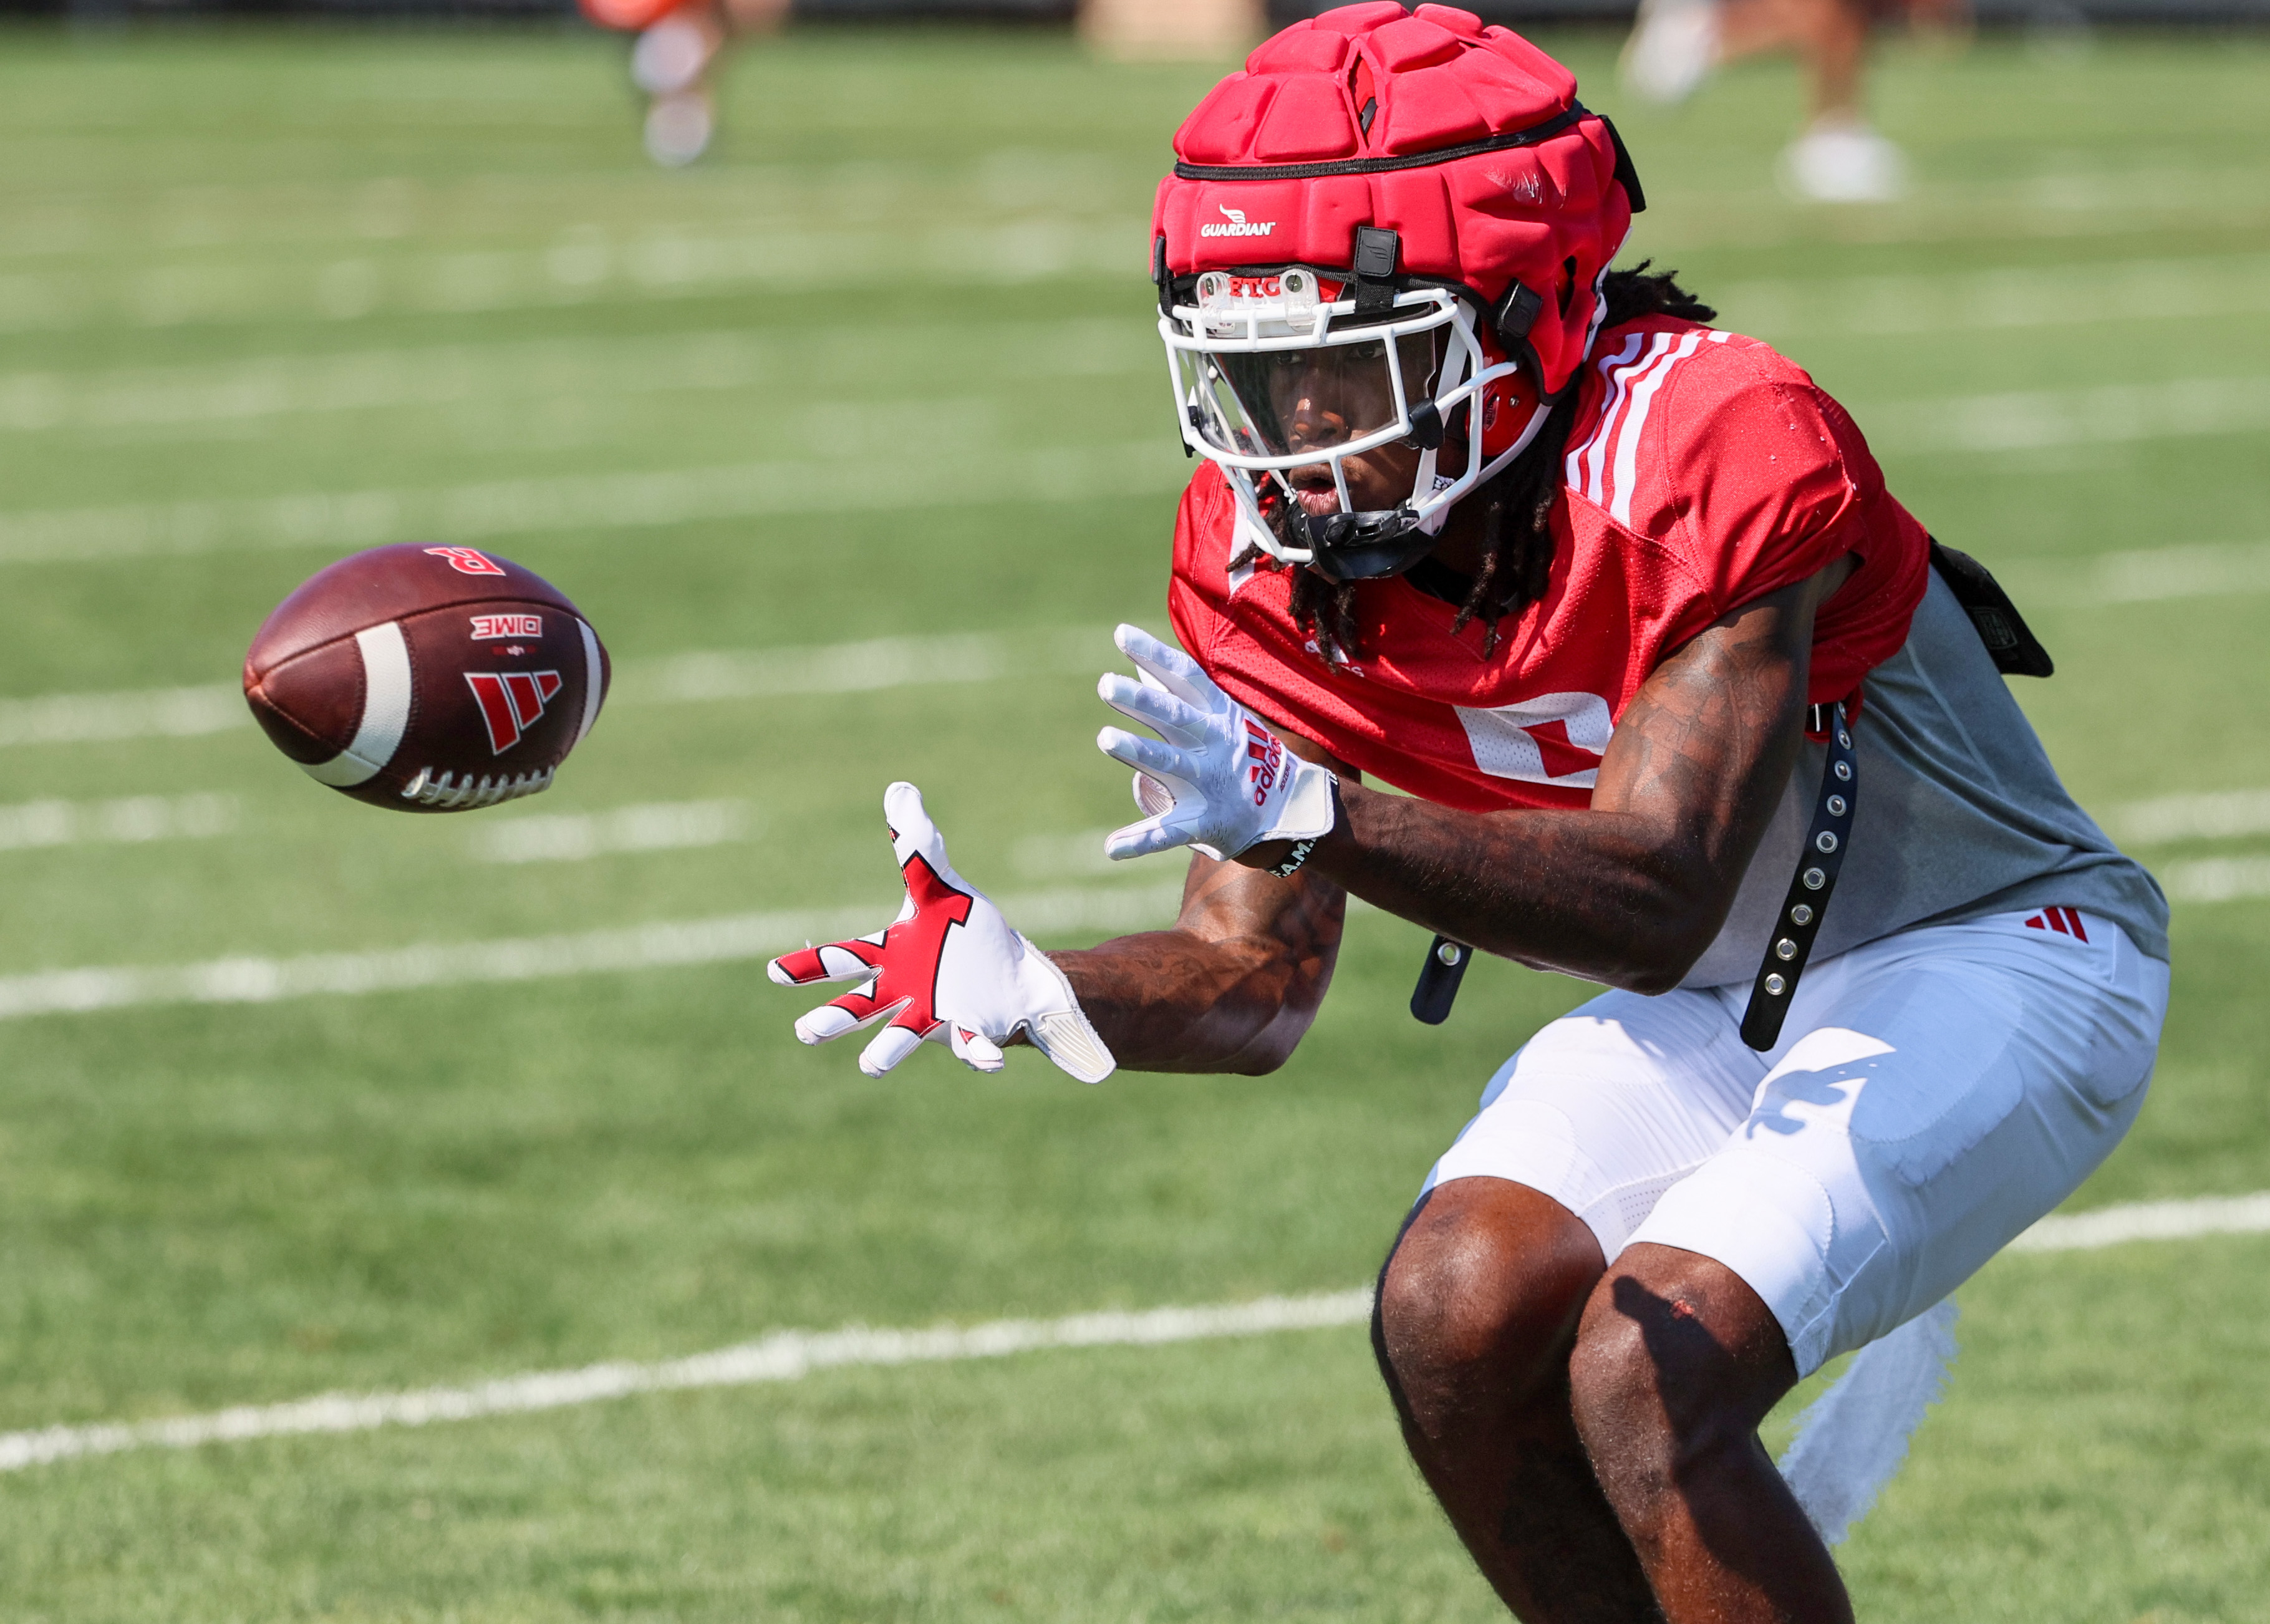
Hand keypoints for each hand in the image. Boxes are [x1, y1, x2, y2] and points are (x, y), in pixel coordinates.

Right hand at [767, 782, 1114, 1082]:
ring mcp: (932, 1015)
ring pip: (901, 1035)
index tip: (774, 972)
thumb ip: (918, 845)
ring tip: (870, 1066)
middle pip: (860, 1005)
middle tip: (806, 1031)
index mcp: (890, 955)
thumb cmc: (966, 933)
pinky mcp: (970, 1031)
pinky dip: (975, 1054)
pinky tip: (988, 1064)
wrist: (1010, 973)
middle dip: (833, 1018)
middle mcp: (902, 991)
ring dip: (886, 1051)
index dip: (810, 965)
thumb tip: (899, 789)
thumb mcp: (942, 885)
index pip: (843, 958)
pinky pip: (970, 1046)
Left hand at [1095, 624, 1336, 863]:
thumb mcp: (1219, 718)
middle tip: (1106, 684)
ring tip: (1105, 737)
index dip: (1155, 655)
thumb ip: (1178, 696)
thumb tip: (1141, 666)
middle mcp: (1212, 745)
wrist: (1289, 809)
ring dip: (1138, 751)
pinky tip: (1111, 848)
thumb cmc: (1243, 753)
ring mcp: (1209, 783)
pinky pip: (1169, 833)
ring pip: (1170, 765)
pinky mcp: (1204, 822)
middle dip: (1142, 701)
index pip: (1184, 678)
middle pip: (1175, 718)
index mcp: (1215, 715)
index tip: (1121, 634)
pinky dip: (1141, 841)